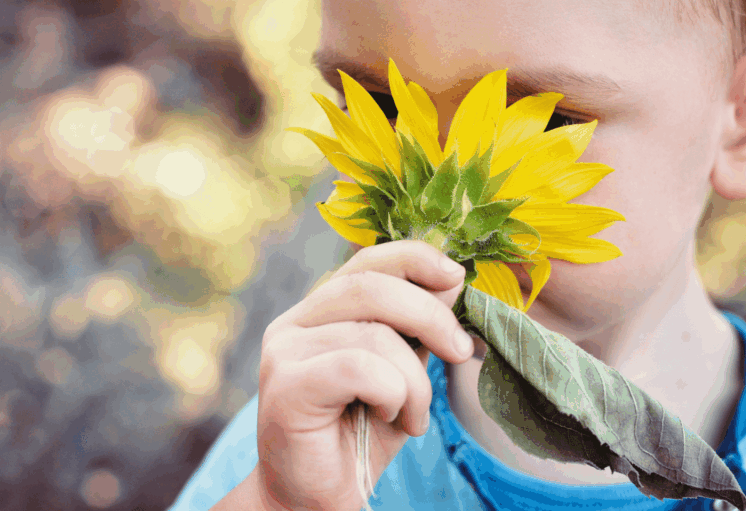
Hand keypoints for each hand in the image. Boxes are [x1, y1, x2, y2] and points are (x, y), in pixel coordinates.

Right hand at [253, 240, 474, 510]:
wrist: (317, 498)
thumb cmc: (360, 435)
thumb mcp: (402, 372)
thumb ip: (417, 329)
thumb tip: (451, 280)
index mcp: (320, 311)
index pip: (368, 261)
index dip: (415, 258)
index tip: (457, 276)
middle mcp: (295, 322)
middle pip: (372, 287)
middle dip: (431, 315)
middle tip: (460, 351)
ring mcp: (285, 351)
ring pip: (374, 334)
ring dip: (415, 379)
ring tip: (414, 414)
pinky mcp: (286, 386)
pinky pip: (360, 368)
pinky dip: (393, 393)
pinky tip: (391, 418)